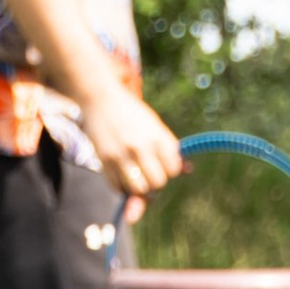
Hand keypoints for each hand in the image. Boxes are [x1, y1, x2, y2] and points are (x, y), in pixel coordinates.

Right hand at [84, 81, 185, 202]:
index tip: (163, 163)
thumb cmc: (132, 114)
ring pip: (138, 189)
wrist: (101, 99)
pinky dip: (122, 185)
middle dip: (155, 180)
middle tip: (148, 170)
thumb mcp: (155, 126)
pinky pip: (118, 187)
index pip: (173, 169)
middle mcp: (140, 147)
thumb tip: (188, 170)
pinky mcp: (104, 161)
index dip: (170, 170)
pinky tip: (122, 173)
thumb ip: (170, 149)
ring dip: (138, 186)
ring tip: (135, 174)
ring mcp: (121, 155)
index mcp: (157, 137)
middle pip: (157, 183)